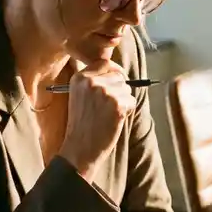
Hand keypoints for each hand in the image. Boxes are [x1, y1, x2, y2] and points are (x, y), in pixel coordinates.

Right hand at [58, 59, 135, 180]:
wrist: (80, 149)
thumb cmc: (82, 124)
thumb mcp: (79, 96)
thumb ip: (94, 81)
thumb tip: (118, 71)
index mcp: (80, 77)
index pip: (104, 62)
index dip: (114, 71)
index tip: (116, 81)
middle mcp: (91, 81)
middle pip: (118, 76)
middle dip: (119, 90)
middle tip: (107, 107)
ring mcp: (105, 92)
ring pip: (126, 89)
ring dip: (123, 101)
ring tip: (108, 115)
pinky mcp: (117, 104)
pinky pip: (131, 101)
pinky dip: (127, 110)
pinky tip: (114, 120)